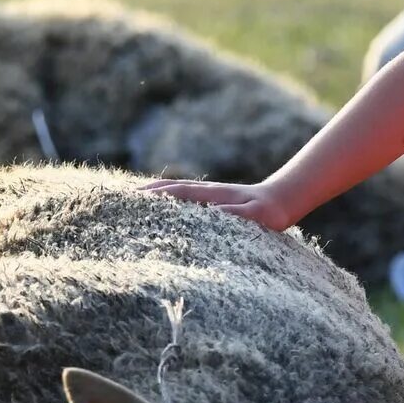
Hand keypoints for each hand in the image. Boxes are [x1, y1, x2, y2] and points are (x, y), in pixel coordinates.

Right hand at [139, 179, 295, 232]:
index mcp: (213, 195)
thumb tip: (213, 213)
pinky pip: (183, 195)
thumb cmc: (269, 212)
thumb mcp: (255, 215)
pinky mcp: (210, 199)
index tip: (133, 199)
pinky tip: (159, 204)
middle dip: (147, 192)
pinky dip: (167, 196)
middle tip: (121, 199)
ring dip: (154, 193)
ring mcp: (207, 193)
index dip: (156, 196)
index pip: (178, 193)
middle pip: (171, 187)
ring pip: (175, 189)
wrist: (282, 199)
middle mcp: (206, 191)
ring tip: (132, 199)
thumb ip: (236, 214)